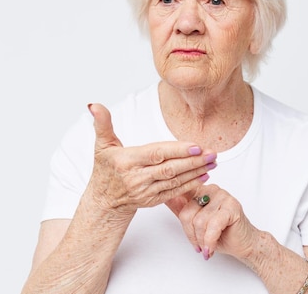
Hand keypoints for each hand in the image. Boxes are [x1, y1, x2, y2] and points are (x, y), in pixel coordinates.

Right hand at [85, 103, 216, 214]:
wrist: (104, 202)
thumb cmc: (105, 170)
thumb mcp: (102, 146)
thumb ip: (102, 124)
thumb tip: (94, 105)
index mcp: (126, 162)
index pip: (156, 154)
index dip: (177, 150)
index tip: (196, 146)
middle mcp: (137, 178)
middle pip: (170, 168)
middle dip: (193, 161)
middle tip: (212, 152)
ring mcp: (146, 191)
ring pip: (175, 180)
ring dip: (196, 171)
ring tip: (213, 161)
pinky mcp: (153, 201)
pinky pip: (175, 191)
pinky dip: (191, 184)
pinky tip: (204, 175)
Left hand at [166, 184, 259, 260]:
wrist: (243, 243)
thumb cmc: (221, 233)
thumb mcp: (195, 222)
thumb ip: (180, 209)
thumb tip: (164, 197)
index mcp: (200, 190)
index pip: (180, 196)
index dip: (176, 210)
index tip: (175, 222)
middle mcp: (211, 190)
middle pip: (187, 213)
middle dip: (191, 234)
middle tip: (198, 244)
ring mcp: (223, 196)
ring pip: (199, 221)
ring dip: (202, 240)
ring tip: (207, 246)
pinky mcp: (232, 207)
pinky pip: (212, 226)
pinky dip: (210, 241)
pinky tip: (211, 248)